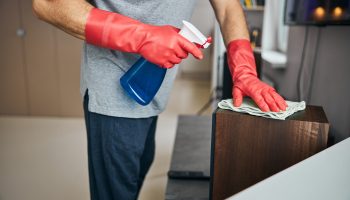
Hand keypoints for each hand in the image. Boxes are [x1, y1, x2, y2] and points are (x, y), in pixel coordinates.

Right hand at [85, 8, 202, 67]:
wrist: (142, 39)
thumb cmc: (155, 33)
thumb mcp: (170, 30)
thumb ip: (181, 36)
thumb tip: (190, 41)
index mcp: (176, 38)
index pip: (190, 47)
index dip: (197, 52)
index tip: (200, 56)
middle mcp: (173, 47)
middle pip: (184, 55)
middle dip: (181, 52)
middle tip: (175, 48)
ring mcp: (167, 56)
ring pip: (178, 61)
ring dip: (175, 57)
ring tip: (167, 51)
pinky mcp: (162, 62)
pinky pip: (171, 65)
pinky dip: (169, 62)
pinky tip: (163, 56)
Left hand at [227, 39, 286, 111]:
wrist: (245, 75)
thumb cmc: (241, 83)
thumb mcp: (236, 90)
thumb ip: (237, 97)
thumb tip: (236, 104)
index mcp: (253, 90)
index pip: (259, 98)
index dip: (263, 104)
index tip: (267, 110)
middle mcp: (261, 89)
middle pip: (268, 98)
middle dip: (274, 105)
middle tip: (278, 111)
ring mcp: (266, 88)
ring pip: (274, 95)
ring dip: (279, 102)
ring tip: (284, 108)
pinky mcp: (268, 88)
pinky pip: (276, 94)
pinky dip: (281, 99)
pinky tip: (284, 104)